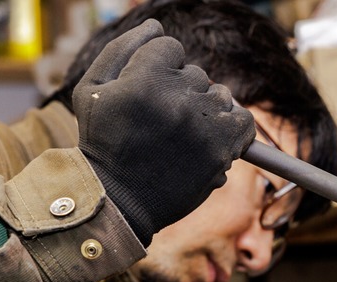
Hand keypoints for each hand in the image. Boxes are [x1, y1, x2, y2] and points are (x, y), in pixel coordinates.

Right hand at [73, 19, 255, 244]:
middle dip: (180, 91)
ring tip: (182, 134)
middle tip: (160, 121)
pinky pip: (244, 122)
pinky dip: (233, 127)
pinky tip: (212, 137)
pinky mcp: (222, 150)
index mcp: (145, 78)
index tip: (148, 94)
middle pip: (196, 73)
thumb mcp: (92, 89)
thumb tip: (156, 26)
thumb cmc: (103, 142)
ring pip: (220, 95)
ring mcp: (204, 125)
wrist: (119, 200)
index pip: (170, 46)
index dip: (157, 68)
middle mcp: (179, 99)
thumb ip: (122, 49)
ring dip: (205, 110)